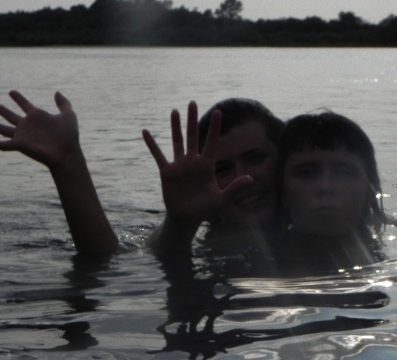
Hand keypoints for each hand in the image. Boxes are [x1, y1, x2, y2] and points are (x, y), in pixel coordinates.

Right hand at [0, 91, 80, 170]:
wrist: (66, 153)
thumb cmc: (69, 136)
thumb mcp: (69, 115)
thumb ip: (64, 103)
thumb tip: (56, 92)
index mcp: (38, 117)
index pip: (25, 105)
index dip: (18, 98)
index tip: (11, 92)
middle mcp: (28, 126)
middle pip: (12, 116)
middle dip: (3, 111)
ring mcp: (23, 136)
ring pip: (3, 129)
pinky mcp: (19, 145)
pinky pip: (2, 145)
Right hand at [142, 101, 251, 224]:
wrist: (186, 218)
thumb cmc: (205, 210)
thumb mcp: (222, 200)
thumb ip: (235, 189)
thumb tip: (251, 179)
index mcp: (207, 166)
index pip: (212, 143)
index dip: (215, 128)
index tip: (218, 111)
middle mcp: (193, 162)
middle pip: (193, 136)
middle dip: (192, 119)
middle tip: (192, 103)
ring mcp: (180, 166)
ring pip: (177, 142)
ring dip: (175, 127)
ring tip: (174, 111)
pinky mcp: (167, 172)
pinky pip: (158, 155)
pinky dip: (152, 144)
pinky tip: (145, 132)